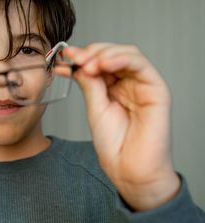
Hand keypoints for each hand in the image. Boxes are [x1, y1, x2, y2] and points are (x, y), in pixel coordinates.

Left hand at [64, 43, 180, 210]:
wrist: (128, 169)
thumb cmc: (114, 145)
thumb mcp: (95, 108)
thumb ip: (89, 84)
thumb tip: (75, 63)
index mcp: (114, 88)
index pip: (100, 62)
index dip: (83, 56)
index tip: (65, 56)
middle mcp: (129, 84)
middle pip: (113, 54)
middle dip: (91, 53)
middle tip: (75, 59)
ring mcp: (143, 85)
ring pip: (128, 54)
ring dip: (104, 54)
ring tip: (87, 64)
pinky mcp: (157, 90)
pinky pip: (141, 65)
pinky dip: (121, 58)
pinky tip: (104, 64)